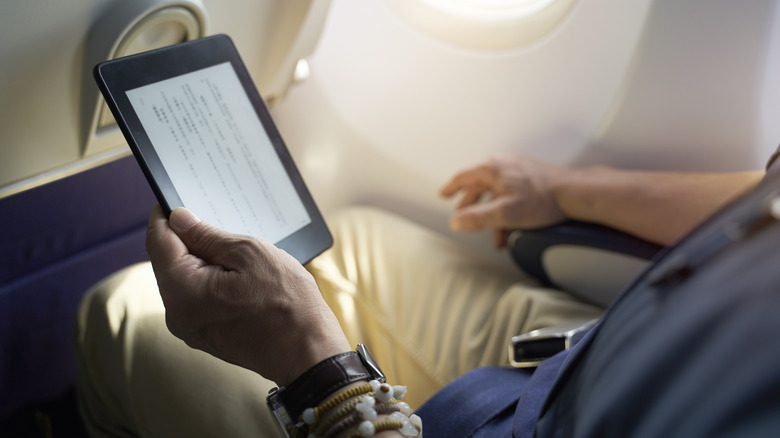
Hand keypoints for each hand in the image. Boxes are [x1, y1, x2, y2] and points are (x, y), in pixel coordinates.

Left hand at [145, 205, 350, 385]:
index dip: (165, 215)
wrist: (308, 352)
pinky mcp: (204, 336)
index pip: (158, 241)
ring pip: (184, 280)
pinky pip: (196, 298)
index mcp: (182, 291)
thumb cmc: (287, 303)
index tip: (177, 200)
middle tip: (219, 223)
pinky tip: (238, 275)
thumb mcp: (250, 253)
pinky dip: (210, 281)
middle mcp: (177, 314)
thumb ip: (208, 235)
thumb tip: (178, 218)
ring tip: (236, 252)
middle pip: (168, 261)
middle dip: (188, 239)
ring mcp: (190, 329)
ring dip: (203, 261)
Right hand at [440, 153, 567, 246]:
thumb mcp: (504, 213)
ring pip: (496, 191)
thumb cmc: (543, 199)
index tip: (444, 194)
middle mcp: (504, 164)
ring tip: (494, 232)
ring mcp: (518, 169)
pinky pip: (510, 192)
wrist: (573, 192)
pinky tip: (512, 224)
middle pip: (480, 184)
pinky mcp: (531, 175)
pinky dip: (506, 208)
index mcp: (493, 169)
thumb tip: (455, 222)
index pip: (464, 177)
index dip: (452, 188)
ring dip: (492, 212)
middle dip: (472, 204)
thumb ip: (477, 218)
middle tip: (464, 214)